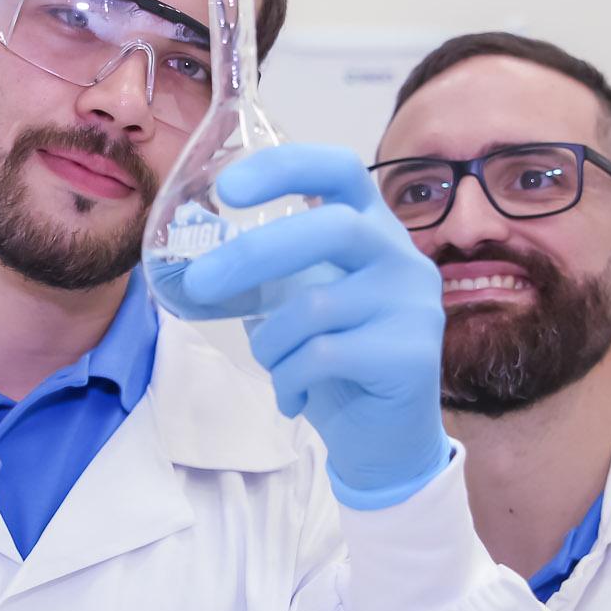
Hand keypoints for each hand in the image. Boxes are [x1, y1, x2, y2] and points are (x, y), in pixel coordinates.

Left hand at [179, 144, 453, 506]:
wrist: (386, 443)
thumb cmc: (335, 363)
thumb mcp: (301, 304)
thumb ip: (270, 273)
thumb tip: (196, 251)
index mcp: (374, 230)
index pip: (339, 170)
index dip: (285, 167)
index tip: (229, 189)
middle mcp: (403, 257)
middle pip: (328, 229)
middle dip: (252, 255)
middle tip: (199, 284)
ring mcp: (414, 305)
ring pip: (313, 307)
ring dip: (270, 343)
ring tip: (273, 365)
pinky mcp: (412, 354)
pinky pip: (321, 356)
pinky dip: (288, 380)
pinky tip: (293, 395)